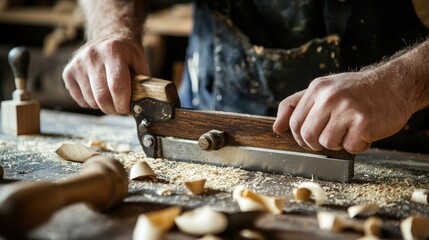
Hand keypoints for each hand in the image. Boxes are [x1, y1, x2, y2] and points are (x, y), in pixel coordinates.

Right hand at [62, 37, 148, 113]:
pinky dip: (91, 103)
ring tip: (111, 97)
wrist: (109, 37)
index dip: (123, 104)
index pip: (117, 86)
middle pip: (102, 96)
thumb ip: (142, 83)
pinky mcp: (68, 72)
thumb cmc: (127, 54)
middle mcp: (92, 55)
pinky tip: (98, 93)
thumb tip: (140, 106)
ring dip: (103, 106)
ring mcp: (78, 63)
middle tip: (120, 109)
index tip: (128, 110)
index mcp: (113, 51)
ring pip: (91, 100)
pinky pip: (80, 100)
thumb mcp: (140, 63)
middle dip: (114, 109)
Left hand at [273, 71, 411, 153]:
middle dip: (316, 143)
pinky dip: (358, 145)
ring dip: (338, 143)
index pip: (294, 122)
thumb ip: (296, 105)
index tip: (309, 138)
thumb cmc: (356, 90)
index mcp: (317, 88)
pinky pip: (350, 147)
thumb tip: (276, 128)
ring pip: (327, 143)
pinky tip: (364, 132)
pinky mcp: (364, 123)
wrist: (395, 84)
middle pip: (307, 136)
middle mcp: (330, 97)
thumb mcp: (324, 88)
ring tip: (349, 130)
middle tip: (331, 136)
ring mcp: (347, 109)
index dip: (299, 136)